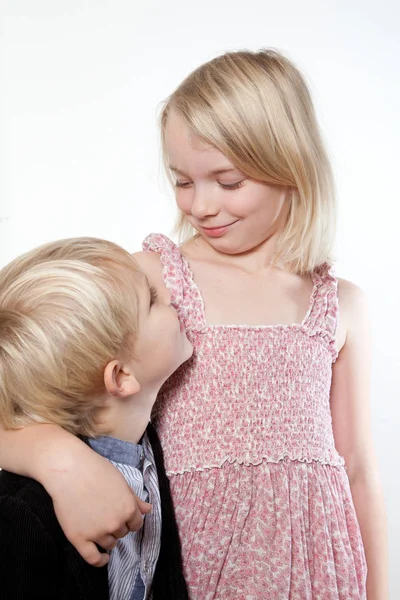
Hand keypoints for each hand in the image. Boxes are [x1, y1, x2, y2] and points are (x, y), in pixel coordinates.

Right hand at [40, 435, 151, 566]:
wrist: (70, 471)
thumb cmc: (96, 471)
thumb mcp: (121, 482)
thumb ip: (135, 499)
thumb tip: (149, 510)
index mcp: (128, 509)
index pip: (136, 524)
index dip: (130, 520)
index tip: (122, 515)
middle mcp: (115, 523)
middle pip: (122, 533)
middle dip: (117, 525)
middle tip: (105, 513)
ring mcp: (97, 533)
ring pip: (109, 544)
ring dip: (108, 538)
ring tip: (99, 525)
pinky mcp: (79, 538)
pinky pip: (92, 558)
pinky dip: (100, 561)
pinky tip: (103, 558)